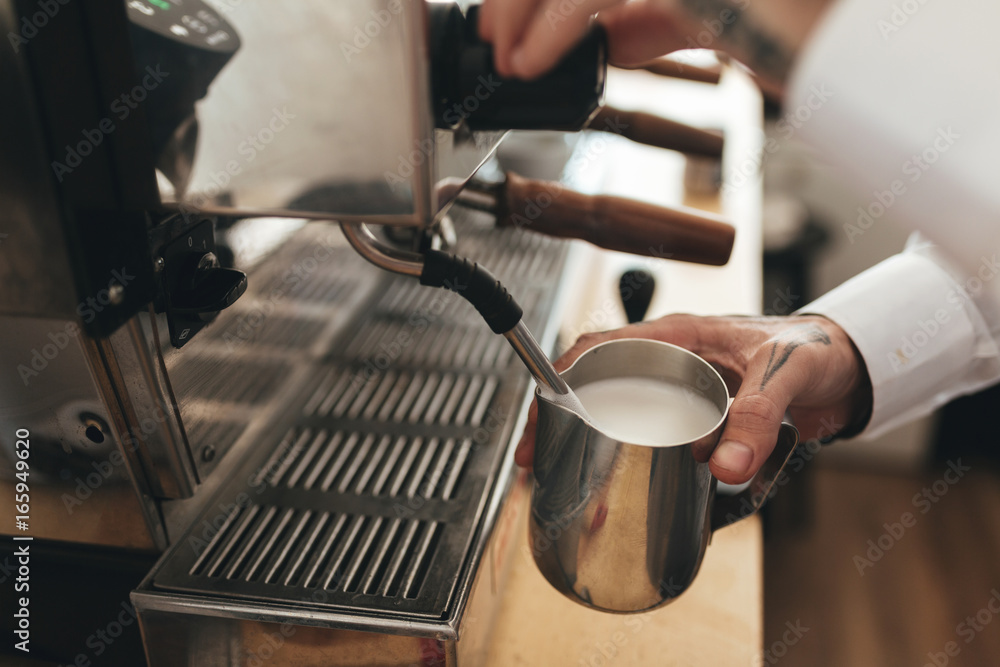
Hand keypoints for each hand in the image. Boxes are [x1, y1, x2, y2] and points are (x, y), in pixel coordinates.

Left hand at [478, 0, 830, 90]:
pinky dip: (557, 25)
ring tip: (507, 53)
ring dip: (527, 2)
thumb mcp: (716, 17)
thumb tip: (608, 40)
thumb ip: (658, 19)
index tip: (512, 19)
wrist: (869, 41)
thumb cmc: (805, 24)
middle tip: (495, 34)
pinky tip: (535, 55)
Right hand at [515, 314, 872, 483]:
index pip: (603, 347)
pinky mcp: (706, 421)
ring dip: (602, 448)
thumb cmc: (818, 347)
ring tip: (575, 480)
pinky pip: (666, 442)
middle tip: (541, 461)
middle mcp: (675, 364)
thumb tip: (724, 464)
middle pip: (602, 388)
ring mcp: (688, 394)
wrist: (853, 367)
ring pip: (629, 419)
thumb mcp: (787, 371)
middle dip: (567, 422)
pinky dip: (651, 465)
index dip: (563, 376)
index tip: (542, 414)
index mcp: (681, 336)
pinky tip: (644, 489)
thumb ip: (759, 414)